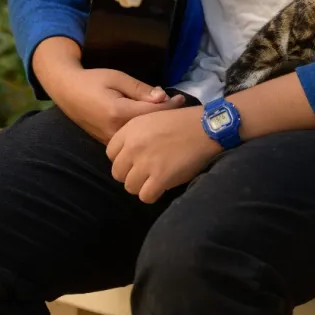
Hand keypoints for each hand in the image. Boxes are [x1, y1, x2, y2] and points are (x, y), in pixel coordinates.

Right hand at [32, 36, 184, 143]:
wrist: (67, 92)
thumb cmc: (92, 80)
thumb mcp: (117, 78)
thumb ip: (140, 89)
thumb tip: (162, 97)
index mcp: (118, 113)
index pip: (152, 113)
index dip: (170, 106)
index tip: (182, 98)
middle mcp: (115, 131)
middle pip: (149, 128)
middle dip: (167, 117)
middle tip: (182, 106)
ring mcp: (111, 141)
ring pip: (141, 137)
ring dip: (157, 126)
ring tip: (171, 115)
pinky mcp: (108, 143)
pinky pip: (131, 141)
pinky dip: (145, 132)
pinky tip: (153, 123)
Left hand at [106, 105, 220, 203]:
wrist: (204, 128)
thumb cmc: (181, 121)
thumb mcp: (151, 118)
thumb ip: (135, 135)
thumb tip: (127, 156)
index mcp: (130, 129)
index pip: (110, 153)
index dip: (122, 159)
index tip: (134, 160)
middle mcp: (133, 146)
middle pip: (117, 173)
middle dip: (130, 174)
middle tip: (145, 172)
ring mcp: (145, 163)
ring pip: (130, 187)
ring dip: (142, 186)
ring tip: (155, 179)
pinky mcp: (160, 178)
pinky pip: (145, 196)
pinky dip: (153, 194)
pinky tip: (162, 186)